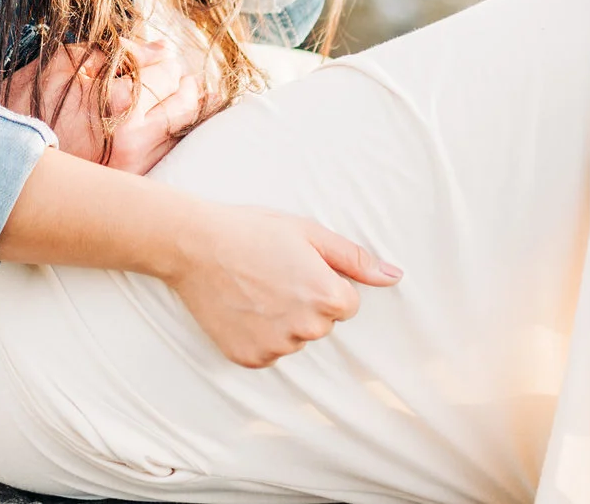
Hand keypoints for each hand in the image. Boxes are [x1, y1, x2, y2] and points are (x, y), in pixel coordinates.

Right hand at [0, 39, 207, 174]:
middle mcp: (132, 141)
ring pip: (182, 131)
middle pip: (184, 102)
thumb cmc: (26, 109)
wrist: (1, 163)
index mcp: (115, 104)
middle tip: (174, 71)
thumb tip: (156, 48)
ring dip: (185, 106)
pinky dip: (174, 133)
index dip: (160, 55)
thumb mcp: (61, 66)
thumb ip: (109, 51)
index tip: (156, 50)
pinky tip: (168, 121)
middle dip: (181, 81)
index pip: (163, 70)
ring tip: (179, 92)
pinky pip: (168, 155)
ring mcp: (133, 168)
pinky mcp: (128, 185)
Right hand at [166, 203, 403, 368]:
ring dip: (281, 321)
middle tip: (271, 275)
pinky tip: (241, 308)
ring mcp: (277, 347)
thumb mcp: (308, 232)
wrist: (193, 244)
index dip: (322, 283)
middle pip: (321, 324)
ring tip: (253, 290)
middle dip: (304, 304)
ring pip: (294, 339)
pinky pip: (268, 352)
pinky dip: (258, 335)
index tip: (294, 267)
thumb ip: (355, 259)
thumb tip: (395, 277)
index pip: (346, 305)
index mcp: (328, 297)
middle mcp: (307, 328)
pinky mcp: (250, 358)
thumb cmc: (252, 231)